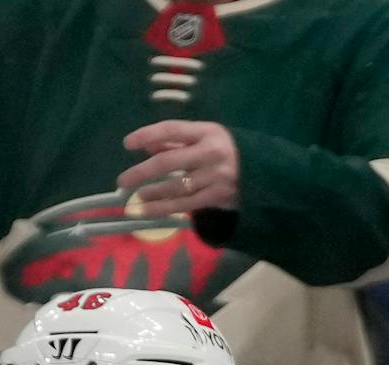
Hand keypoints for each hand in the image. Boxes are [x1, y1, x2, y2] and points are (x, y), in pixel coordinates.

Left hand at [117, 120, 239, 217]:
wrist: (266, 173)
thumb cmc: (229, 152)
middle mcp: (211, 152)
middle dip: (142, 171)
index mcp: (208, 132)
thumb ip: (178, 142)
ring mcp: (215, 176)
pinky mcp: (217, 197)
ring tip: (136, 196)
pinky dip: (162, 208)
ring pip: (175, 186)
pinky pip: (184, 204)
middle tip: (122, 180)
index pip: (172, 129)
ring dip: (152, 193)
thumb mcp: (207, 140)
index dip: (148, 134)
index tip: (128, 144)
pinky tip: (146, 210)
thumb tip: (147, 146)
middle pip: (169, 161)